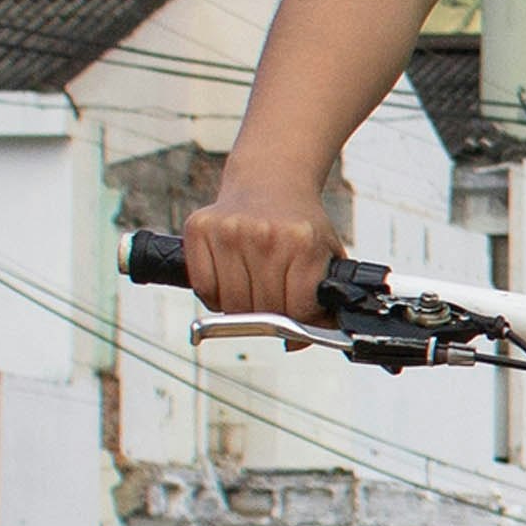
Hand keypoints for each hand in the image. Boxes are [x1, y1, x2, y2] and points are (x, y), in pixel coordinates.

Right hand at [180, 194, 333, 322]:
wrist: (271, 181)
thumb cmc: (299, 225)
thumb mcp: (326, 257)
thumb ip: (322, 302)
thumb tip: (298, 343)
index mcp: (301, 242)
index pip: (297, 310)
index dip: (300, 324)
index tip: (300, 321)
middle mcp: (264, 235)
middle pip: (264, 310)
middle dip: (273, 318)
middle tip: (277, 305)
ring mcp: (228, 230)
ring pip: (232, 305)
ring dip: (243, 309)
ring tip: (255, 290)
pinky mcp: (199, 228)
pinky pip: (204, 288)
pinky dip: (217, 297)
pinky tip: (231, 282)